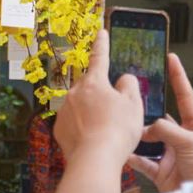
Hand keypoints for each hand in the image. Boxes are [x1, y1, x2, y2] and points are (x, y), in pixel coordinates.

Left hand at [54, 29, 143, 164]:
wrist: (94, 159)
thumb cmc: (117, 130)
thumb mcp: (133, 104)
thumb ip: (129, 85)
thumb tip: (122, 79)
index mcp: (94, 82)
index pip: (99, 57)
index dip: (102, 45)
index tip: (101, 33)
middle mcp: (75, 93)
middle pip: (89, 86)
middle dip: (100, 92)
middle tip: (114, 109)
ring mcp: (64, 111)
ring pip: (80, 105)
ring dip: (91, 111)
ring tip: (105, 129)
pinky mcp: (59, 129)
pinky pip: (73, 122)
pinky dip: (82, 127)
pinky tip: (93, 138)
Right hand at [126, 53, 192, 192]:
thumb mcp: (191, 142)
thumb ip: (168, 130)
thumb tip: (148, 126)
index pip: (185, 97)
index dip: (178, 78)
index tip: (171, 59)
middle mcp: (181, 139)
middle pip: (161, 121)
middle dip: (146, 113)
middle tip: (131, 101)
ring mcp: (170, 156)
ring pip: (149, 141)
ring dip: (138, 137)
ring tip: (124, 128)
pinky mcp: (161, 172)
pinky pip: (143, 163)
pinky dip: (133, 158)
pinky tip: (123, 153)